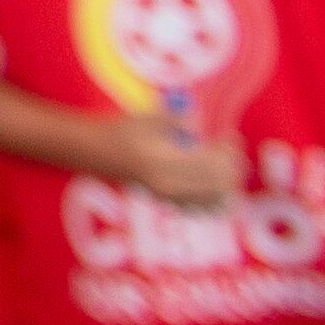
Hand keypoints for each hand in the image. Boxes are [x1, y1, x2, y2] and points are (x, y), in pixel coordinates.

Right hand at [111, 119, 243, 207]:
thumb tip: (201, 122)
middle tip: (228, 149)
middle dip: (231, 167)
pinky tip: (208, 180)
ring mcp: (168, 197)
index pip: (214, 164)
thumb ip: (178, 119)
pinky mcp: (165, 202)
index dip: (228, 150)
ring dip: (225, 183)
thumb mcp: (148, 118)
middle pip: (220, 185)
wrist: (93, 152)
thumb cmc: (119, 131)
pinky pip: (201, 207)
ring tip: (221, 165)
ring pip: (215, 200)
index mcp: (165, 163)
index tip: (229, 136)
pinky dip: (212, 196)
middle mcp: (170, 186)